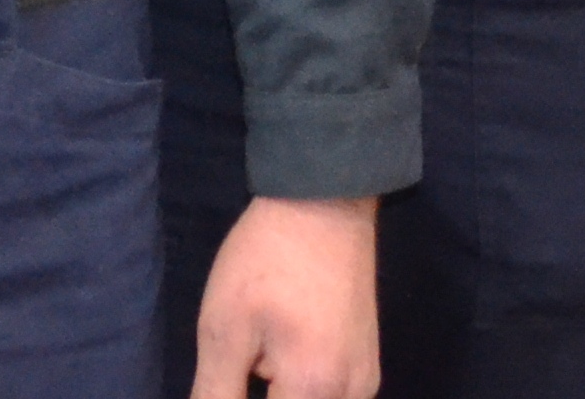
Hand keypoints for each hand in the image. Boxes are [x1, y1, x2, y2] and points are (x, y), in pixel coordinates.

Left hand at [191, 195, 379, 398]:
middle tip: (245, 355)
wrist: (324, 205)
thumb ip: (217, 392)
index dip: (236, 397)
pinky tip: (283, 341)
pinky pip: (329, 393)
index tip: (232, 371)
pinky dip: (301, 381)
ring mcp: (365, 380)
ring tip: (264, 342)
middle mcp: (351, 396)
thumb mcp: (224, 329)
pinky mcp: (367, 363)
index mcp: (316, 391)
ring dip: (281, 390)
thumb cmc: (266, 263)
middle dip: (263, 391)